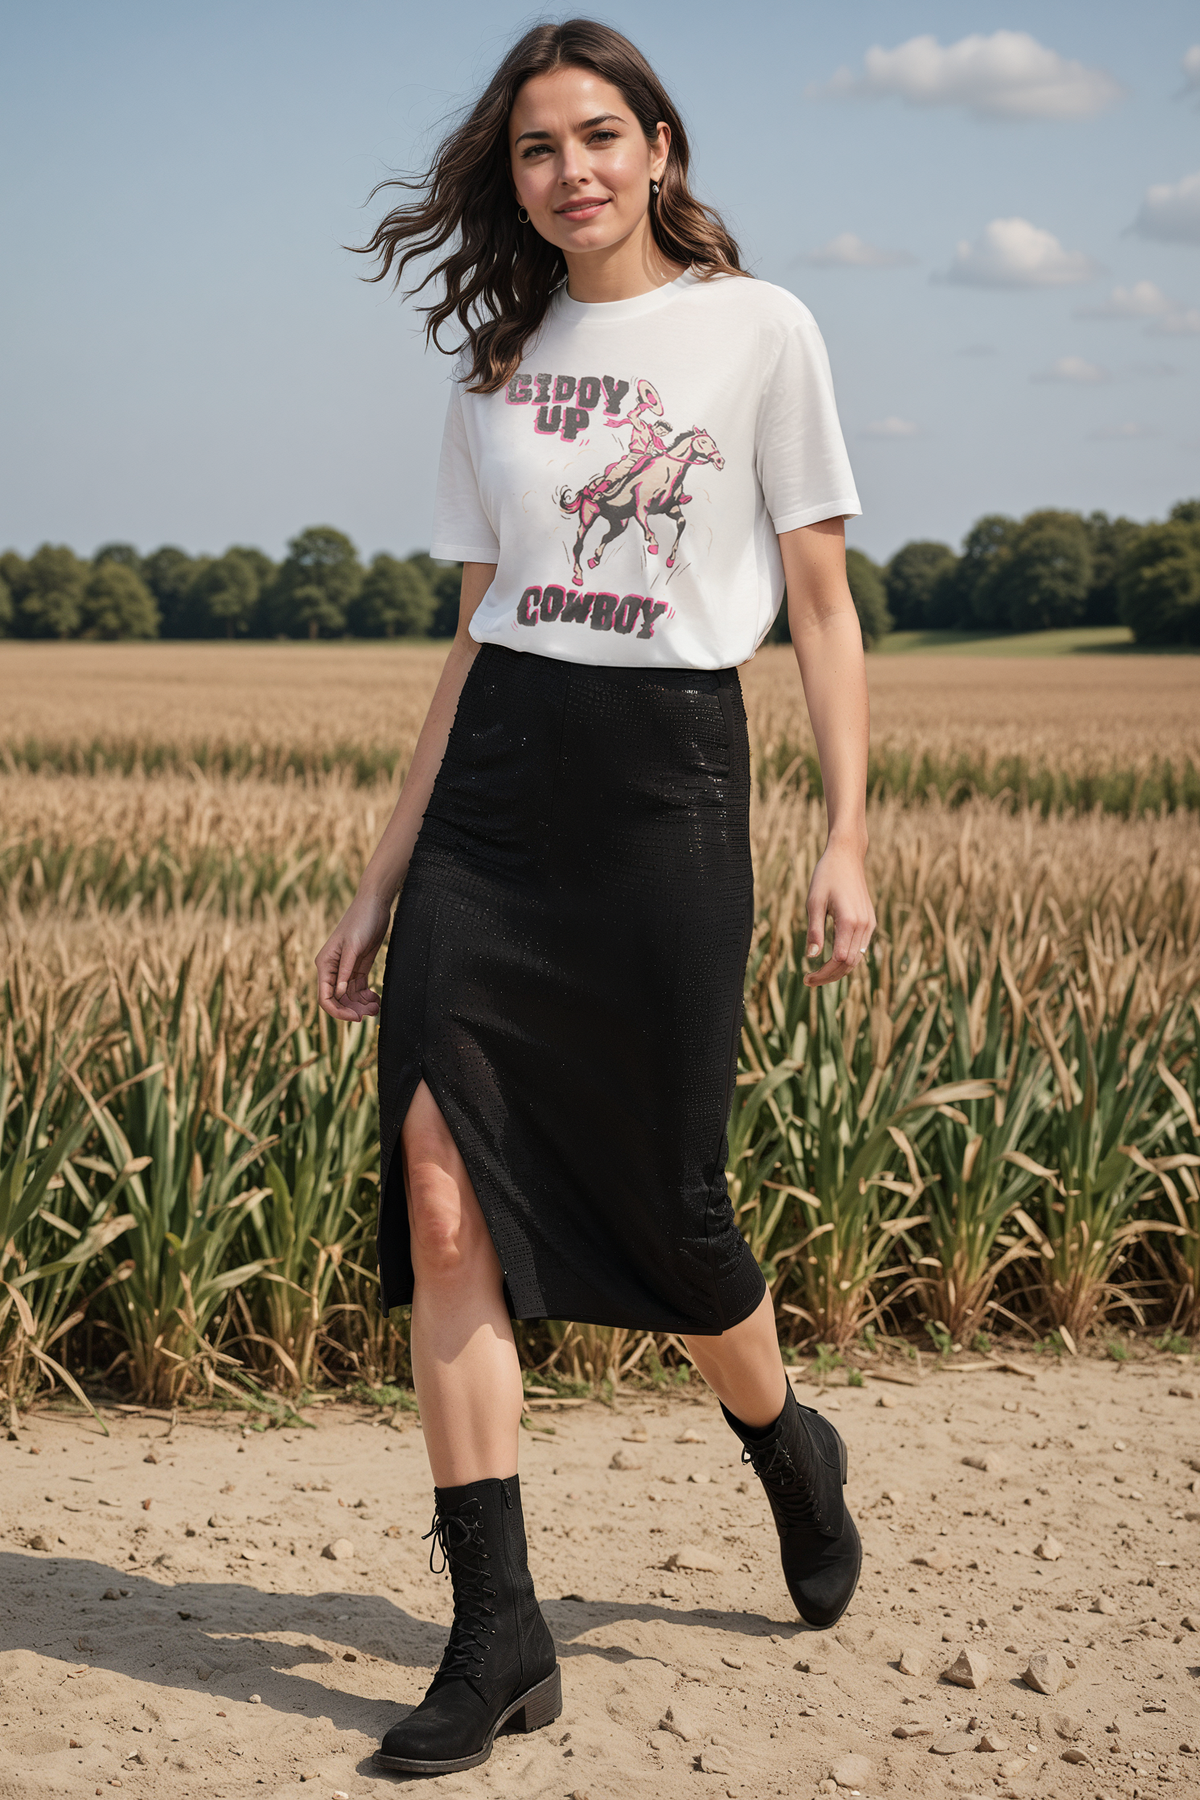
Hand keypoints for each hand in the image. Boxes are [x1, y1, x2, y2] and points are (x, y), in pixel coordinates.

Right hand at [316, 892, 391, 1020]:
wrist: (374, 906)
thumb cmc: (360, 921)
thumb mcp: (353, 947)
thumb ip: (346, 971)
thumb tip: (340, 993)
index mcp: (325, 965)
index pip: (325, 996)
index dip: (338, 1011)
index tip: (355, 1018)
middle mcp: (333, 970)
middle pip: (339, 999)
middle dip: (353, 1009)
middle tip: (371, 1014)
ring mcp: (346, 970)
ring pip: (350, 996)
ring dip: (362, 1005)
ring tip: (376, 1006)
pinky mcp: (358, 968)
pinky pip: (359, 989)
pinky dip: (367, 997)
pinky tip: (376, 998)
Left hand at [803, 840, 875, 986]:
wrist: (847, 856)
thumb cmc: (826, 876)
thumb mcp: (814, 902)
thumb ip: (814, 931)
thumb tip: (812, 957)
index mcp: (850, 921)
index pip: (840, 960)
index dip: (824, 974)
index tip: (806, 978)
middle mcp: (864, 925)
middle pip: (850, 964)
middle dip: (830, 976)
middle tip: (809, 981)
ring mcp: (870, 924)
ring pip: (857, 958)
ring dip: (839, 970)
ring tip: (818, 974)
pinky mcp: (870, 921)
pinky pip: (860, 947)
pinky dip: (847, 958)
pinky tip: (831, 960)